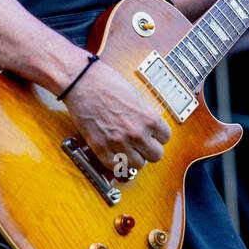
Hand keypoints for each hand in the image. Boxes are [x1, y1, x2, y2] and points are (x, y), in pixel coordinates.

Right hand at [62, 59, 171, 176]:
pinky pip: (115, 166)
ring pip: (137, 164)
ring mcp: (118, 142)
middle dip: (148, 148)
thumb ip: (146, 115)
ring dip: (134, 156)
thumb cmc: (107, 83)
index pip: (165, 138)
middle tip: (141, 143)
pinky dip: (116, 161)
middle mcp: (136, 133)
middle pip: (155, 155)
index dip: (158, 135)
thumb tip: (151, 129)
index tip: (152, 134)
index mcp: (148, 118)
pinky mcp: (100, 147)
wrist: (82, 82)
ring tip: (127, 147)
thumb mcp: (136, 96)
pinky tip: (115, 152)